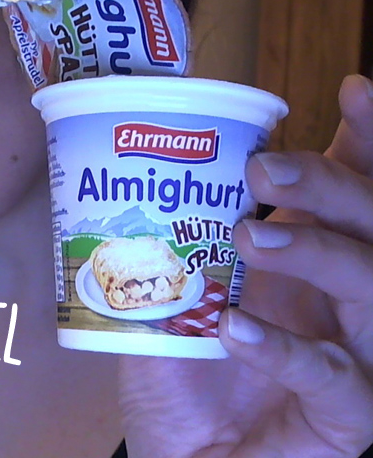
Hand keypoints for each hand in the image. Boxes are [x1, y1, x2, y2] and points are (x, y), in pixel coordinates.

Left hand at [119, 75, 372, 456]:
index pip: (362, 194)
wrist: (182, 452)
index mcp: (316, 264)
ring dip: (316, 252)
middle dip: (332, 186)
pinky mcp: (346, 421)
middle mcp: (349, 305)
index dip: (366, 143)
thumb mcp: (177, 290)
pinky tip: (236, 327)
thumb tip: (159, 173)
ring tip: (249, 235)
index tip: (353, 90)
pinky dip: (284, 348)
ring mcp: (360, 362)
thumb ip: (182, 241)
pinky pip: (335, 381)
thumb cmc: (182, 371)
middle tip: (264, 168)